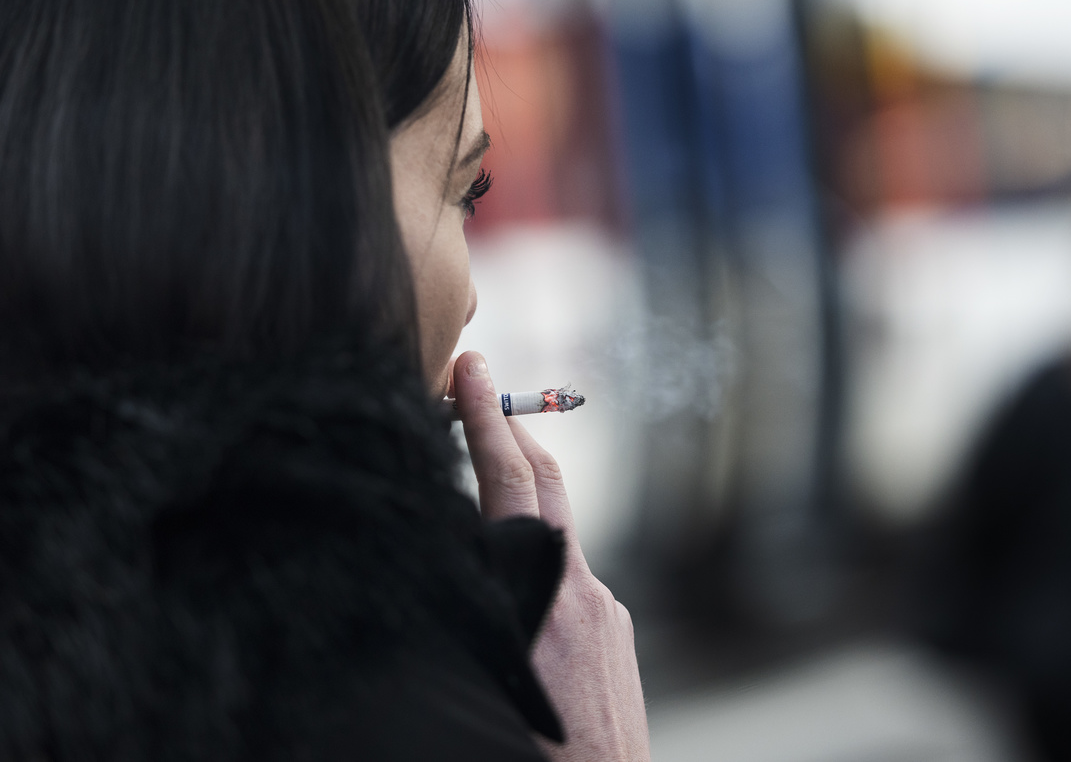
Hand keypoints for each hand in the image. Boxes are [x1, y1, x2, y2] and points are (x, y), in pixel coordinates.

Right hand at [452, 351, 650, 761]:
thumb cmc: (531, 750)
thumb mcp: (479, 673)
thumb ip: (462, 604)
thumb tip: (434, 551)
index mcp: (542, 594)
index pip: (510, 483)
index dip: (486, 417)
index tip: (471, 366)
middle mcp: (582, 590)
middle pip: (546, 485)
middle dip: (510, 429)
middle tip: (476, 388)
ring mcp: (606, 610)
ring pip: (556, 534)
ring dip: (520, 497)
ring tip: (481, 468)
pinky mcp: (616, 631)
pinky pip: (570, 577)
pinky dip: (537, 557)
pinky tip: (511, 578)